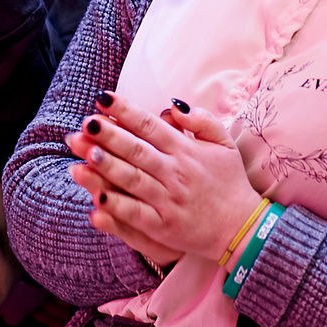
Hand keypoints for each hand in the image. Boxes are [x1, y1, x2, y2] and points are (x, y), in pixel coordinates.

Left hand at [67, 96, 259, 265]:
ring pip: (132, 180)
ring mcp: (168, 201)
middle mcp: (175, 173)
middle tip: (85, 122)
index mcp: (186, 151)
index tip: (102, 98)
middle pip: (136, 150)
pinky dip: (116, 208)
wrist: (242, 228)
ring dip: (106, 166)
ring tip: (83, 153)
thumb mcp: (223, 144)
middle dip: (108, 135)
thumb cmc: (229, 182)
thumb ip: (201, 120)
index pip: (150, 126)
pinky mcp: (163, 227)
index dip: (125, 111)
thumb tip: (172, 104)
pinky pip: (136, 215)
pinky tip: (96, 201)